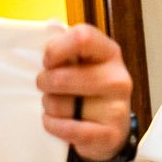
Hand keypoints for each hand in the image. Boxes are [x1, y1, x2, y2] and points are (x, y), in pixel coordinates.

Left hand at [38, 23, 133, 161]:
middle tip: (45, 86)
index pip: (82, 37)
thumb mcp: (82, 63)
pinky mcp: (110, 135)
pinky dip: (53, 126)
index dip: (56, 49)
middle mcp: (118, 78)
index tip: (48, 61)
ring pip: (60, 104)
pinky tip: (54, 123)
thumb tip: (49, 27)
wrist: (108, 131)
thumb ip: (66, 46)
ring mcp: (117, 108)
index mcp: (109, 53)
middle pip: (63, 76)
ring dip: (49, 107)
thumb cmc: (87, 91)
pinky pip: (68, 129)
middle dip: (44, 82)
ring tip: (57, 106)